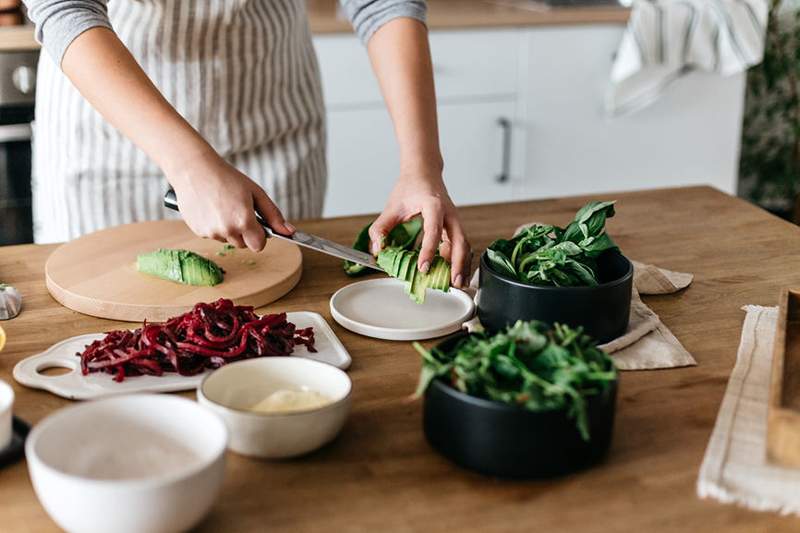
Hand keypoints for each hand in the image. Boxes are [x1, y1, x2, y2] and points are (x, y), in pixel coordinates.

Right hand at [169, 151, 293, 251]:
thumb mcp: (256, 193)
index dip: (260, 237)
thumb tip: (290, 232)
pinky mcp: (198, 231)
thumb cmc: (227, 178)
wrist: (193, 170)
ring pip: (228, 240)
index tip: (258, 225)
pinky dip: (215, 226)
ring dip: (229, 229)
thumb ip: (273, 215)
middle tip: (239, 210)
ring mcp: (211, 232)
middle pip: (244, 245)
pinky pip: (213, 235)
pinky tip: (211, 208)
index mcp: (244, 221)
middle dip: (245, 233)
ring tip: (223, 206)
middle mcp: (227, 230)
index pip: (259, 246)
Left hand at [370, 174, 470, 287]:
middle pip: (460, 240)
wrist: (424, 173)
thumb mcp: (392, 206)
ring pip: (464, 244)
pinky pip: (461, 245)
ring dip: (463, 265)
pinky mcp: (454, 226)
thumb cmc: (410, 187)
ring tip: (459, 284)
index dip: (429, 250)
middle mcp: (449, 213)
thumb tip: (377, 250)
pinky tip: (455, 274)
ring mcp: (454, 220)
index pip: (433, 230)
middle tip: (453, 283)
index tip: (423, 267)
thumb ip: (381, 228)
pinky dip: (460, 260)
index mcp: (434, 205)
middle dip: (458, 263)